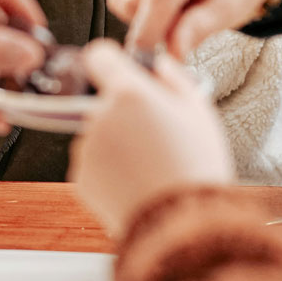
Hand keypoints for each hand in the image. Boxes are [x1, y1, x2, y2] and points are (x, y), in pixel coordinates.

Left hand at [69, 41, 233, 237]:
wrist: (180, 225)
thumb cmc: (195, 168)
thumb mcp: (200, 113)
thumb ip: (174, 78)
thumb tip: (158, 65)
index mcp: (128, 94)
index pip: (99, 55)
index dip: (112, 63)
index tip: (122, 74)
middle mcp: (99, 117)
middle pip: (103, 101)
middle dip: (123, 112)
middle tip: (155, 134)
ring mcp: (87, 148)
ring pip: (98, 133)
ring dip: (117, 142)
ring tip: (150, 164)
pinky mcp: (81, 178)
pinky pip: (94, 163)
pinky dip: (110, 169)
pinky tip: (138, 181)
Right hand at [108, 0, 275, 56]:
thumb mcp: (232, 7)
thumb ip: (201, 27)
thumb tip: (174, 53)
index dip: (150, 30)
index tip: (146, 59)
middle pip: (134, 1)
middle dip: (153, 24)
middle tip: (182, 22)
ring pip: (121, 1)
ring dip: (143, 16)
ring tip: (174, 7)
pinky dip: (134, 7)